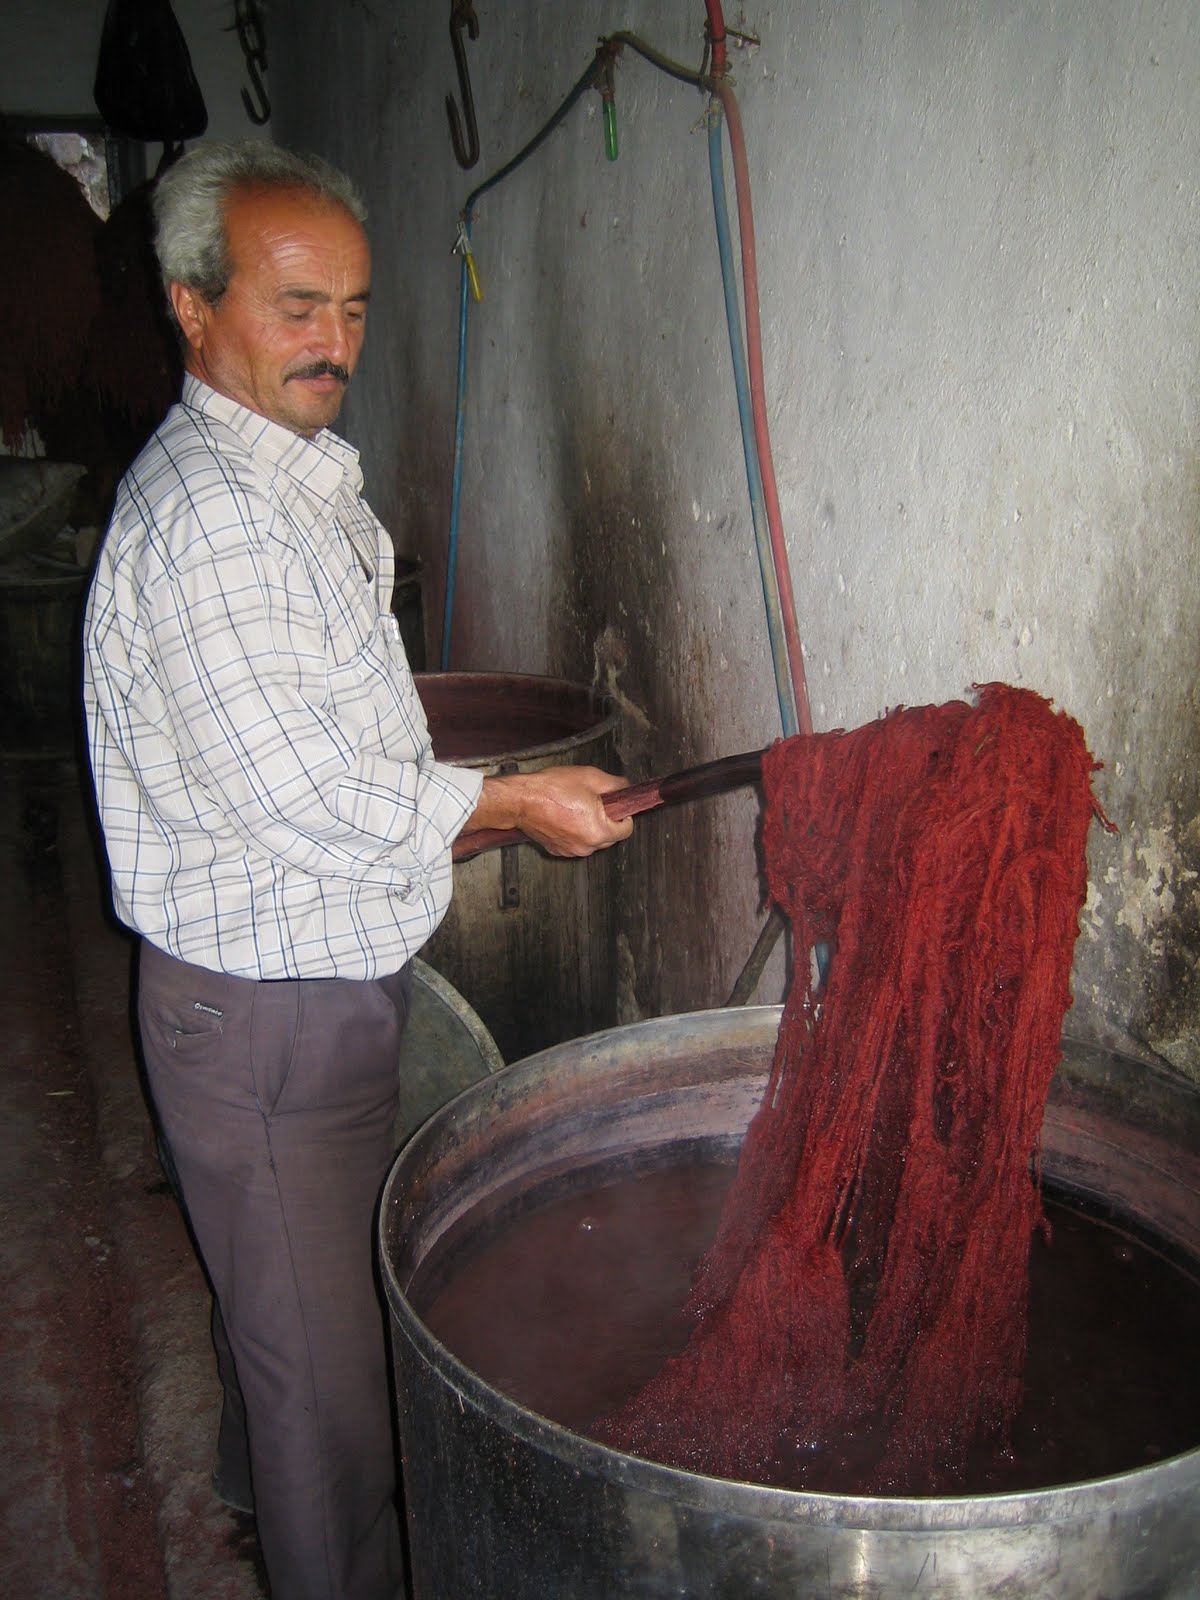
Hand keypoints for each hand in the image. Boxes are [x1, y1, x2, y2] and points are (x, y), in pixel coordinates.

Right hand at [462, 765, 632, 857]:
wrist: (521, 800)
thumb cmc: (551, 789)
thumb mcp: (591, 777)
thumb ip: (615, 785)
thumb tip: (625, 789)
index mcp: (599, 831)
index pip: (626, 830)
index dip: (623, 814)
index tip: (614, 804)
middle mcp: (586, 847)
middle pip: (610, 837)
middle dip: (606, 820)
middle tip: (593, 801)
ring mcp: (570, 851)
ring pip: (592, 840)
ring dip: (590, 827)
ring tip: (575, 807)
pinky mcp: (557, 851)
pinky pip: (575, 842)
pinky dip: (574, 832)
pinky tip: (564, 816)